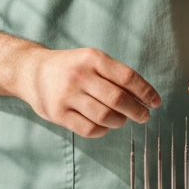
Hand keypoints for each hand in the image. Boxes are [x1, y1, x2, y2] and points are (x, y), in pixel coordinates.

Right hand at [14, 47, 160, 138]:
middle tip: (144, 116)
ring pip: (105, 116)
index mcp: (93, 58)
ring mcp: (66, 95)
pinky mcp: (57, 114)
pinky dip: (103, 130)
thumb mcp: (92, 60)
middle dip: (137, 111)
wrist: (32, 71)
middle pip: (118, 99)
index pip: (127, 77)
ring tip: (123, 120)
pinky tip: (105, 126)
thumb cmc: (72, 67)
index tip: (156, 102)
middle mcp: (79, 75)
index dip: (146, 92)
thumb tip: (145, 98)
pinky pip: (89, 129)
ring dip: (120, 121)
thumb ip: (115, 76)